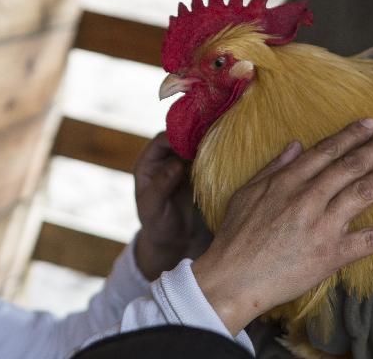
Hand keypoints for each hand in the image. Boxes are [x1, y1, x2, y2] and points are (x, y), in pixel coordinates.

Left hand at [134, 132, 210, 280]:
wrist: (171, 239)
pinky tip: (225, 153)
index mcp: (147, 163)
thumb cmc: (156, 224)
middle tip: (214, 133)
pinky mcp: (194, 172)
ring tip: (223, 140)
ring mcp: (180, 163)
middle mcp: (163, 159)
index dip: (177, 135)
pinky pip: (203, 158)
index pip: (162, 140)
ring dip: (205, 142)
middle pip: (180, 138)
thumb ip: (161, 185)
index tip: (195, 136)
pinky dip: (212, 154)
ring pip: (193, 145)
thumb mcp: (153, 207)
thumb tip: (176, 164)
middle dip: (195, 134)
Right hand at [190, 119, 372, 333]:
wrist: (233, 276)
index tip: (371, 123)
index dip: (350, 136)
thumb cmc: (236, 235)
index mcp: (286, 182)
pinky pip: (368, 241)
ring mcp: (321, 226)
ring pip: (363, 194)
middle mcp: (307, 199)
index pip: (325, 153)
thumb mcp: (247, 192)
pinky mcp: (331, 254)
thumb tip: (296, 145)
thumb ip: (274, 168)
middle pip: (350, 167)